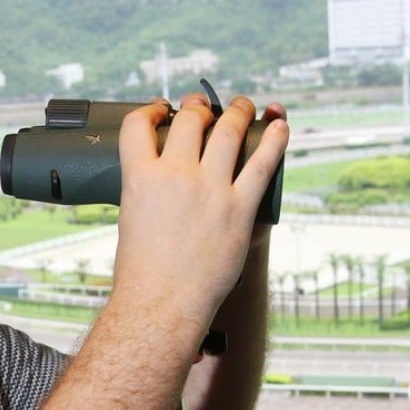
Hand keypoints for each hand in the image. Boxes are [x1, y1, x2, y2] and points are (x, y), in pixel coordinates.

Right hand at [112, 93, 288, 342]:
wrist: (162, 303)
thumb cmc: (142, 271)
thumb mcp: (130, 217)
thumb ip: (145, 190)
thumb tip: (157, 177)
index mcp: (140, 178)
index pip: (138, 125)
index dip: (151, 111)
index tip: (161, 111)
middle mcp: (175, 175)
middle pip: (190, 119)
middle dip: (198, 107)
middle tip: (204, 108)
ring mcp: (211, 189)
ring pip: (229, 130)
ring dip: (238, 111)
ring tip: (242, 107)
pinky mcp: (240, 208)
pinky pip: (263, 163)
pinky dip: (275, 140)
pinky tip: (280, 126)